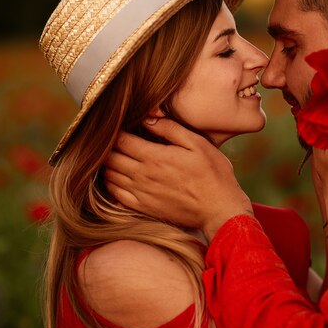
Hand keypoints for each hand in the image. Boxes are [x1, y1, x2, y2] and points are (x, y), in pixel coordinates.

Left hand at [103, 119, 252, 240]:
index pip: (120, 140)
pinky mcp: (143, 208)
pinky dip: (111, 184)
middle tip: (115, 140)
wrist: (219, 209)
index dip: (116, 131)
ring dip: (108, 164)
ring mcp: (141, 193)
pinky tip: (117, 177)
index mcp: (155, 157)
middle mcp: (143, 175)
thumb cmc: (213, 174)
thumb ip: (171, 129)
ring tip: (115, 155)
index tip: (120, 125)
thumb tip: (149, 118)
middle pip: (110, 158)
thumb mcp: (198, 143)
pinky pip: (116, 195)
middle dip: (109, 146)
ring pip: (110, 176)